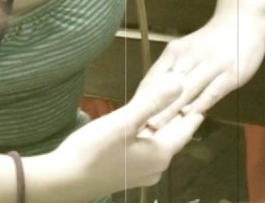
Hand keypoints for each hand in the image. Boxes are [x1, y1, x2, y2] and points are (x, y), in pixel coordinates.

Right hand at [30, 80, 203, 200]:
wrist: (63, 181)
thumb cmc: (93, 151)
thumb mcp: (123, 122)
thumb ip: (153, 102)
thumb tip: (180, 84)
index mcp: (160, 154)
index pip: (185, 128)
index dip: (193, 110)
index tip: (201, 94)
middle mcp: (156, 166)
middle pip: (173, 135)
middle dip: (177, 115)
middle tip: (183, 93)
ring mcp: (141, 172)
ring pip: (158, 142)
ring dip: (161, 124)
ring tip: (164, 103)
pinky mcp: (126, 173)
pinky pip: (145, 148)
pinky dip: (147, 133)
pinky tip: (140, 124)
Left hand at [133, 10, 264, 131]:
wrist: (242, 21)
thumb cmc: (211, 41)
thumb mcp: (187, 50)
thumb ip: (173, 69)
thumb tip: (153, 93)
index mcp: (176, 52)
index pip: (154, 77)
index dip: (143, 97)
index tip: (131, 115)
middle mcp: (191, 57)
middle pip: (168, 86)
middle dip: (153, 106)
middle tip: (139, 126)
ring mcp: (212, 65)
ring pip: (187, 90)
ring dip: (171, 108)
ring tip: (158, 126)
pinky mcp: (231, 74)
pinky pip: (212, 91)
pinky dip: (199, 103)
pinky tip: (189, 116)